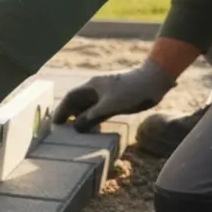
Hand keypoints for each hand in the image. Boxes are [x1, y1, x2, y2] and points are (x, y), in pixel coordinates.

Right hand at [53, 58, 175, 131]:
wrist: (155, 80)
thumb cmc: (132, 90)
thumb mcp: (109, 106)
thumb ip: (91, 117)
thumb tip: (76, 127)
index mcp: (92, 86)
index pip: (70, 97)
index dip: (61, 110)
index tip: (55, 123)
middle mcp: (97, 88)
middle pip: (78, 101)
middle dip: (69, 114)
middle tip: (63, 130)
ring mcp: (107, 93)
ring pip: (89, 106)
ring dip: (82, 117)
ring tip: (77, 132)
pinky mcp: (116, 98)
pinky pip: (100, 109)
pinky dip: (94, 117)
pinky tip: (95, 127)